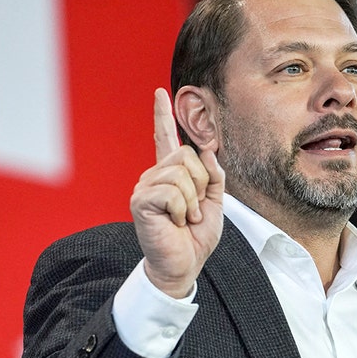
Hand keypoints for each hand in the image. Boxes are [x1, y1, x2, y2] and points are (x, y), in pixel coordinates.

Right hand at [129, 88, 224, 297]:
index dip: (163, 115)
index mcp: (171, 174)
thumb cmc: (196, 236)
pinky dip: (182, 209)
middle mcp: (154, 176)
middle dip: (201, 184)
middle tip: (194, 209)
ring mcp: (145, 187)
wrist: (184, 264)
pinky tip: (175, 222)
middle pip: (187, 155)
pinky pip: (172, 191)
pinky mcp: (141, 201)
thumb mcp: (215, 202)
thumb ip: (214, 175)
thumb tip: (206, 149)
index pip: (165, 138)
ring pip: (181, 173)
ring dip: (192, 200)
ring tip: (184, 218)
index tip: (160, 93)